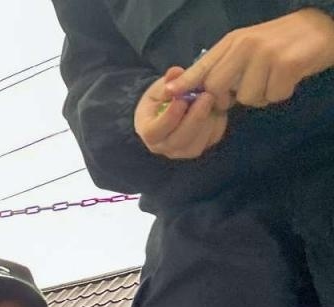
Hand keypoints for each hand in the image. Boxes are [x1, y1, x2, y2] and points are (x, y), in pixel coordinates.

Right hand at [135, 68, 227, 158]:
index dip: (169, 118)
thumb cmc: (161, 98)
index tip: (181, 100)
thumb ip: (168, 81)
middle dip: (194, 119)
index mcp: (148, 131)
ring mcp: (180, 151)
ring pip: (195, 146)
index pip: (154, 131)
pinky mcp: (198, 148)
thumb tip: (175, 73)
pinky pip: (210, 140)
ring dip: (207, 123)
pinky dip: (217, 124)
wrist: (168, 110)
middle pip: (178, 141)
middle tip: (207, 96)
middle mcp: (162, 146)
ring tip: (213, 101)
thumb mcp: (160, 87)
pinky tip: (218, 108)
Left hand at [167, 10, 333, 109]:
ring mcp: (266, 54)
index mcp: (233, 42)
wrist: (321, 28)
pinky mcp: (288, 64)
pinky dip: (281, 93)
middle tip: (246, 88)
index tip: (168, 94)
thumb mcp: (247, 47)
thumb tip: (195, 90)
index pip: (202, 66)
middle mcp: (246, 45)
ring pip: (247, 98)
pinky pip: (273, 97)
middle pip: (217, 88)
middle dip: (229, 98)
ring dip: (261, 96)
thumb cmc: (281, 43)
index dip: (184, 84)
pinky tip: (288, 78)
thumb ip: (223, 66)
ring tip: (273, 78)